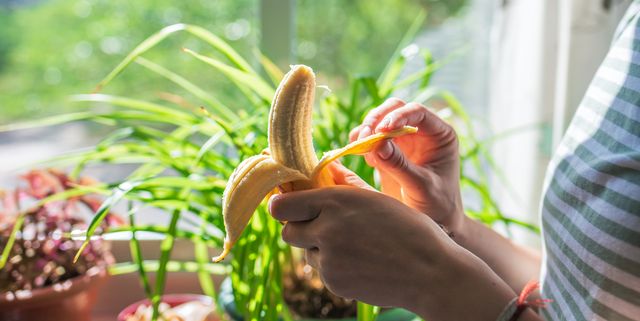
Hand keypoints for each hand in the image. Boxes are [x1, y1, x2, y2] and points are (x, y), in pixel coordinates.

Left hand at [269, 187, 515, 319]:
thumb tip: (320, 171)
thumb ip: (342, 187)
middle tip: (321, 227)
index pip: (282, 206)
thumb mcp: (374, 199)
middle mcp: (326, 229)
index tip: (287, 206)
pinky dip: (335, 268)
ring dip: (320, 249)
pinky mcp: (335, 283)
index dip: (282, 206)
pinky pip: (323, 272)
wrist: (431, 271)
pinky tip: (362, 263)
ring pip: (306, 253)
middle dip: (300, 229)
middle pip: (287, 231)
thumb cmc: (408, 229)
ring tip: (355, 246)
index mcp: (335, 201)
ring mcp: (329, 260)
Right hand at [350, 98, 462, 231]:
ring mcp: (404, 140)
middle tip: (364, 137)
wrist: (434, 224)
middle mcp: (422, 132)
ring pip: (380, 119)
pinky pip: (370, 138)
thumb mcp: (421, 187)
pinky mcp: (388, 151)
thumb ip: (400, 166)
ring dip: (367, 129)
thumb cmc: (437, 206)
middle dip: (377, 119)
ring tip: (360, 146)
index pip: (418, 112)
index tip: (381, 130)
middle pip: (395, 108)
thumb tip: (377, 143)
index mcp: (440, 135)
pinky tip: (361, 155)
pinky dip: (361, 142)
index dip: (398, 117)